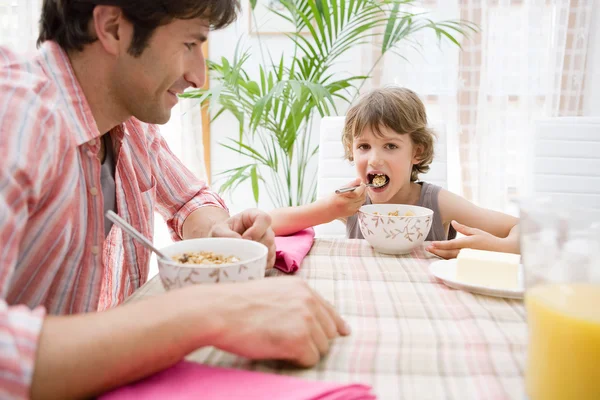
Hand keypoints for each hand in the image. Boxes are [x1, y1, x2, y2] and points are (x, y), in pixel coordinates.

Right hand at [205, 277, 350, 366]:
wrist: (220, 311)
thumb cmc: (237, 303)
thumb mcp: (272, 291)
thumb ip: (294, 300)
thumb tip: (310, 317)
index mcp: (303, 288)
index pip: (330, 311)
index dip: (335, 325)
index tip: (342, 333)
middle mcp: (308, 301)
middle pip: (329, 332)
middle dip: (315, 340)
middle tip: (293, 344)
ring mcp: (306, 320)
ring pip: (322, 347)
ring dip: (305, 351)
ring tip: (281, 346)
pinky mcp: (299, 340)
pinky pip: (311, 359)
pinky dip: (298, 360)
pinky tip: (281, 353)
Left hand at [209, 208, 275, 268]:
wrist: (222, 246)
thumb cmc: (221, 234)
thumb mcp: (218, 231)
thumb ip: (226, 234)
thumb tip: (241, 242)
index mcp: (254, 216)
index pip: (264, 219)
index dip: (257, 230)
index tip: (245, 238)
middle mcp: (264, 228)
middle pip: (269, 237)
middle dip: (255, 246)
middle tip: (242, 252)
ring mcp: (268, 241)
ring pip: (270, 250)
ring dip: (257, 256)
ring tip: (243, 258)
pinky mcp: (269, 255)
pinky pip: (270, 261)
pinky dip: (259, 264)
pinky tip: (248, 264)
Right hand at [329, 178, 365, 218]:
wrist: (327, 210)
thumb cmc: (331, 199)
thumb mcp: (340, 189)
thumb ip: (351, 184)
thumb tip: (359, 180)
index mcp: (344, 198)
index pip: (357, 193)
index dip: (362, 187)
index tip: (361, 184)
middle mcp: (348, 205)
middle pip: (362, 198)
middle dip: (363, 191)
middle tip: (361, 187)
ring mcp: (350, 210)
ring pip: (362, 202)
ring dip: (362, 196)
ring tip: (357, 192)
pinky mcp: (352, 213)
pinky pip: (359, 206)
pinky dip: (359, 201)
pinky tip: (354, 199)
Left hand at [426, 220, 506, 258]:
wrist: (502, 251)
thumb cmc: (489, 240)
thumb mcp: (476, 232)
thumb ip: (463, 228)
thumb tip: (453, 222)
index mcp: (469, 243)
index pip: (451, 244)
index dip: (440, 245)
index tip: (431, 244)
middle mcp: (467, 252)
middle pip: (448, 253)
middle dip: (437, 251)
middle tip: (428, 249)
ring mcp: (468, 259)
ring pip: (451, 259)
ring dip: (440, 255)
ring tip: (432, 251)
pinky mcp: (469, 264)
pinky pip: (456, 262)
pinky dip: (447, 259)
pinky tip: (442, 256)